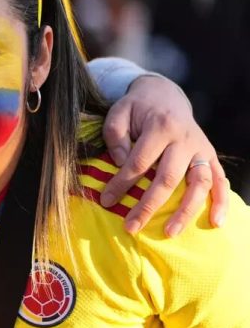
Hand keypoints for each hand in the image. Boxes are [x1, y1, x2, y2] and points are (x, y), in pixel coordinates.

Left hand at [100, 75, 227, 236]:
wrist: (166, 95)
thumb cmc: (137, 108)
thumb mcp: (118, 112)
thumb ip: (115, 136)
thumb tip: (122, 165)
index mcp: (160, 127)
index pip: (139, 162)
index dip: (122, 184)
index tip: (106, 200)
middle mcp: (185, 139)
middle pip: (168, 178)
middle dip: (149, 205)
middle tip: (132, 227)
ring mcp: (201, 149)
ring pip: (199, 183)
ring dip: (186, 210)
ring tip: (170, 232)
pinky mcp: (210, 156)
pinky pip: (221, 181)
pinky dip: (221, 202)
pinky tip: (215, 222)